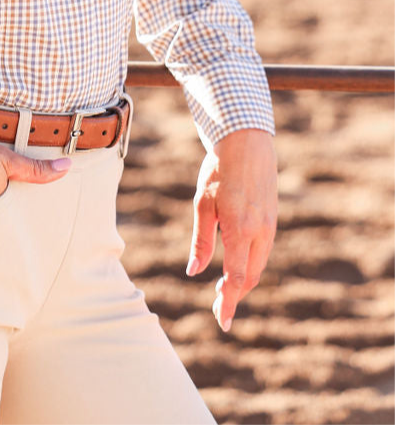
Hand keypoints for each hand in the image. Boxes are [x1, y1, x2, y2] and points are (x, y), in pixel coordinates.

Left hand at [186, 128, 276, 332]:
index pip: (237, 278)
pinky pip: (263, 251)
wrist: (247, 142)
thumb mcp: (203, 204)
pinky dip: (251, 265)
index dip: (229, 303)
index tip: (223, 322)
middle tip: (218, 310)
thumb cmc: (219, 170)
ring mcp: (270, 226)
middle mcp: (260, 232)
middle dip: (235, 297)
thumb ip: (202, 241)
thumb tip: (194, 272)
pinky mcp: (272, 219)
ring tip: (224, 292)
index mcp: (240, 229)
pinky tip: (237, 266)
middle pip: (251, 277)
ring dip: (244, 282)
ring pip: (259, 265)